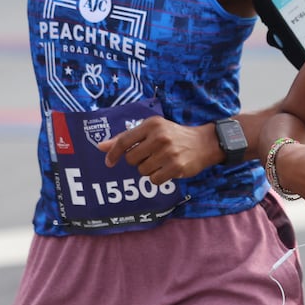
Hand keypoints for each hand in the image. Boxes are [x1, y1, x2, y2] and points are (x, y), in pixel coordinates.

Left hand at [99, 117, 218, 184]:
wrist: (204, 143)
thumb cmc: (173, 135)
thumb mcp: (152, 130)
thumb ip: (126, 138)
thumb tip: (101, 147)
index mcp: (152, 124)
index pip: (124, 141)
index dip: (113, 153)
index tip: (108, 163)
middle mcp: (159, 137)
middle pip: (131, 159)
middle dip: (137, 161)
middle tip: (149, 156)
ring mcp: (168, 152)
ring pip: (142, 171)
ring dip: (148, 170)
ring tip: (161, 161)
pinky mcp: (176, 167)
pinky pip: (154, 180)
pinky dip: (158, 178)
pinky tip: (167, 169)